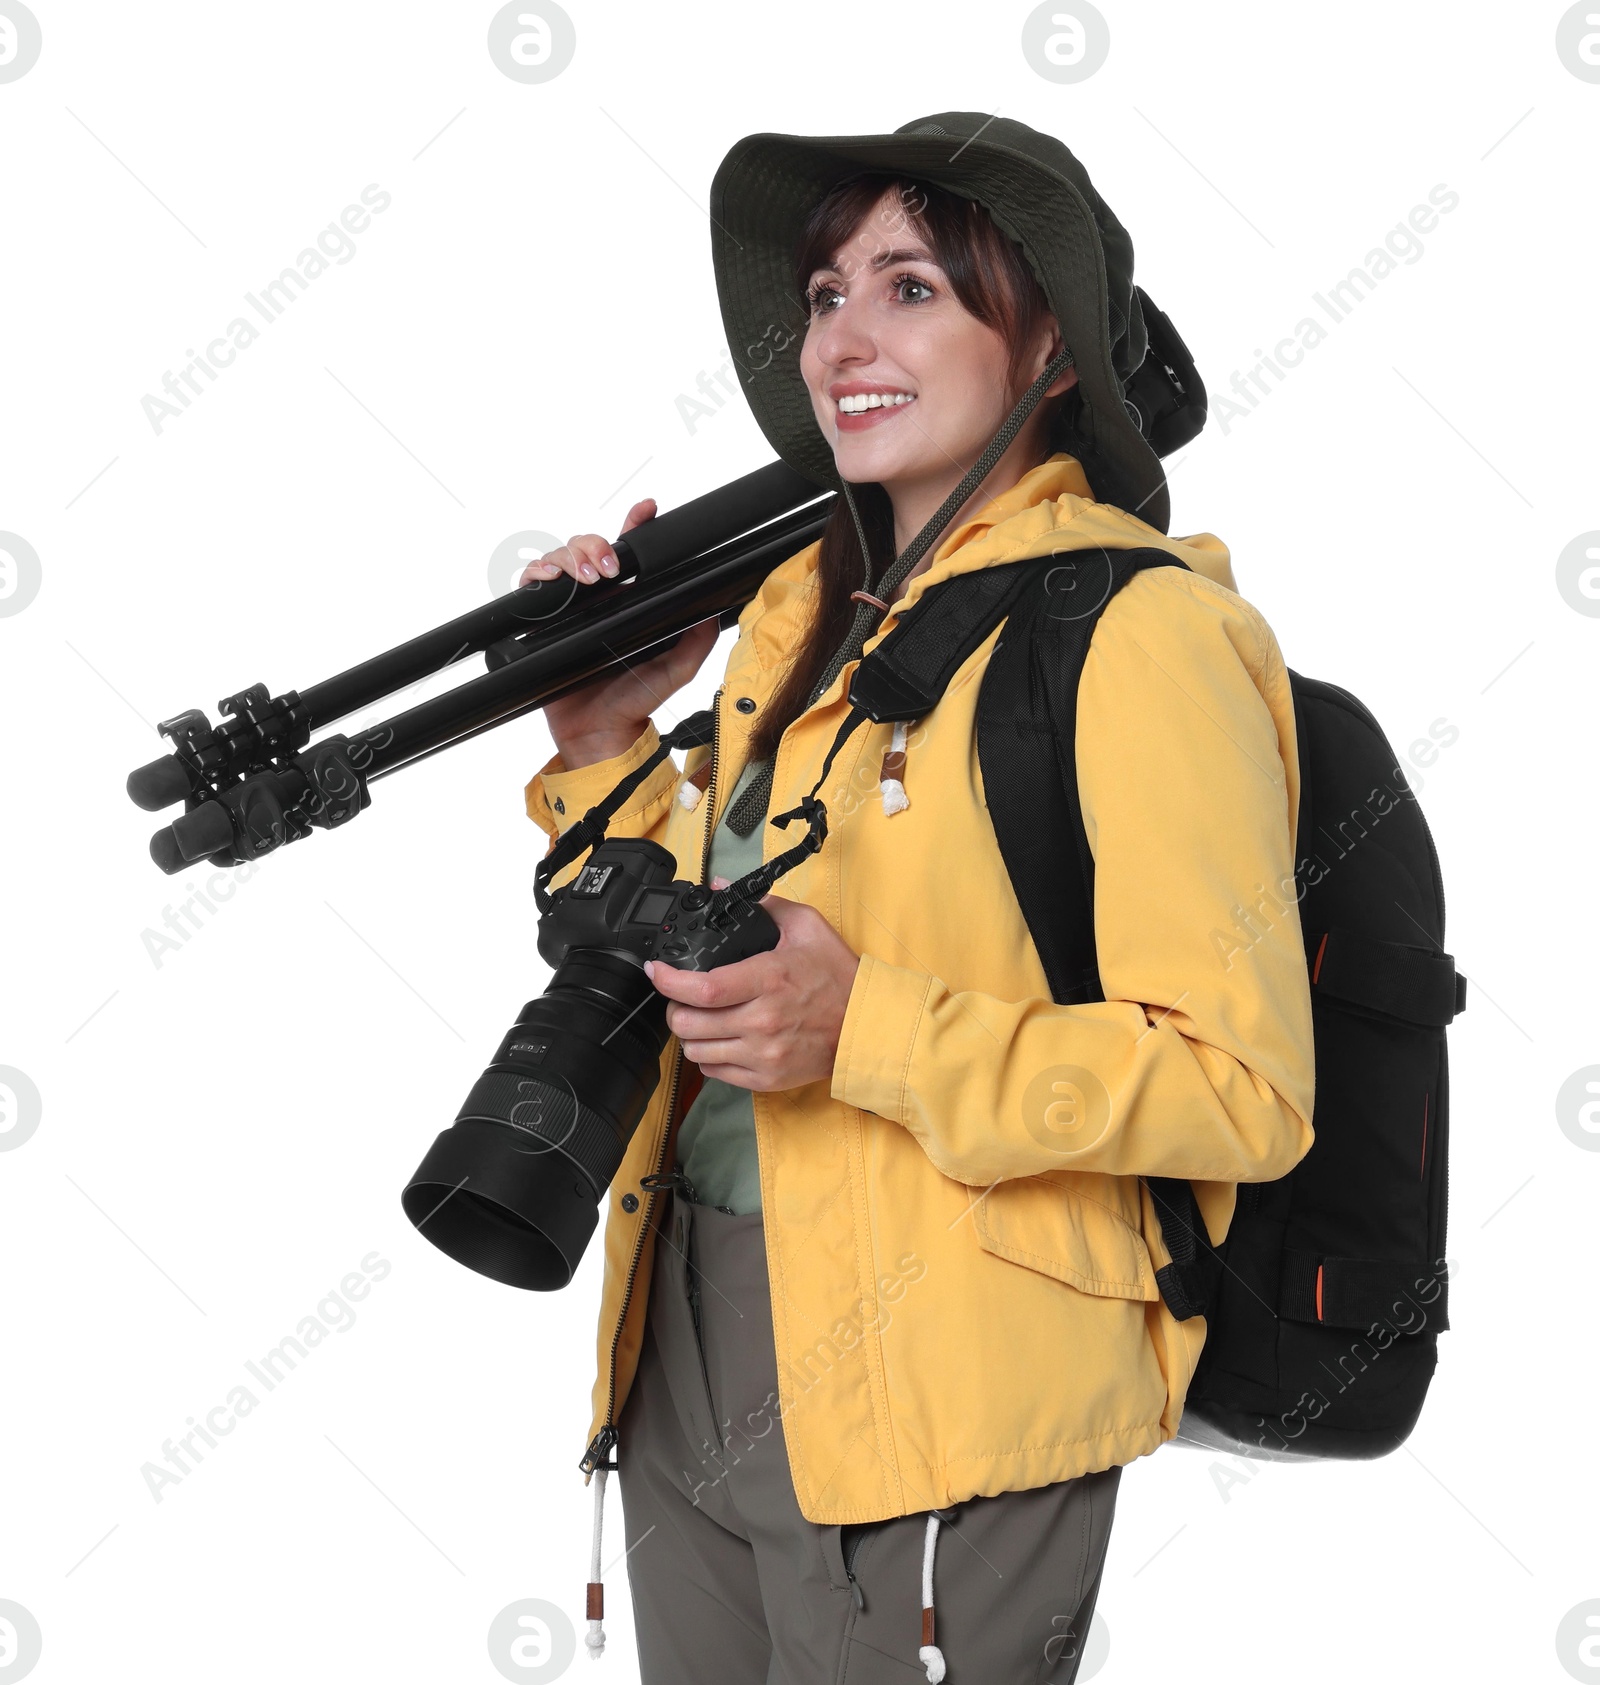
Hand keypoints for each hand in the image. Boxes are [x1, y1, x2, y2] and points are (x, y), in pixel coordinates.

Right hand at [524, 496, 719, 767]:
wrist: (601, 734)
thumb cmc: (635, 700)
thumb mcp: (678, 669)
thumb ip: (696, 640)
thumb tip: (711, 610)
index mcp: (627, 602)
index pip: (629, 554)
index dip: (634, 526)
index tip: (646, 510)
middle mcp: (597, 600)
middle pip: (588, 548)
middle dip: (596, 546)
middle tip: (609, 571)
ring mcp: (569, 609)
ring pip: (560, 559)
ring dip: (571, 559)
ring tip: (588, 581)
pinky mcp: (544, 623)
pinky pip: (532, 586)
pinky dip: (536, 574)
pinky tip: (549, 581)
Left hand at [644, 888, 861, 1091]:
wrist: (866, 1027)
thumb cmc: (839, 978)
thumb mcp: (807, 928)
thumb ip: (764, 905)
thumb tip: (721, 887)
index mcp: (769, 980)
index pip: (703, 988)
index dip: (669, 981)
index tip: (658, 971)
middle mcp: (762, 1021)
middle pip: (689, 1023)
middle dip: (675, 1006)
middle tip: (682, 995)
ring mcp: (763, 1053)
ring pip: (696, 1050)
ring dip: (690, 1033)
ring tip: (701, 1018)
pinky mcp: (765, 1078)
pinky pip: (715, 1072)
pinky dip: (709, 1055)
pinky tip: (721, 1038)